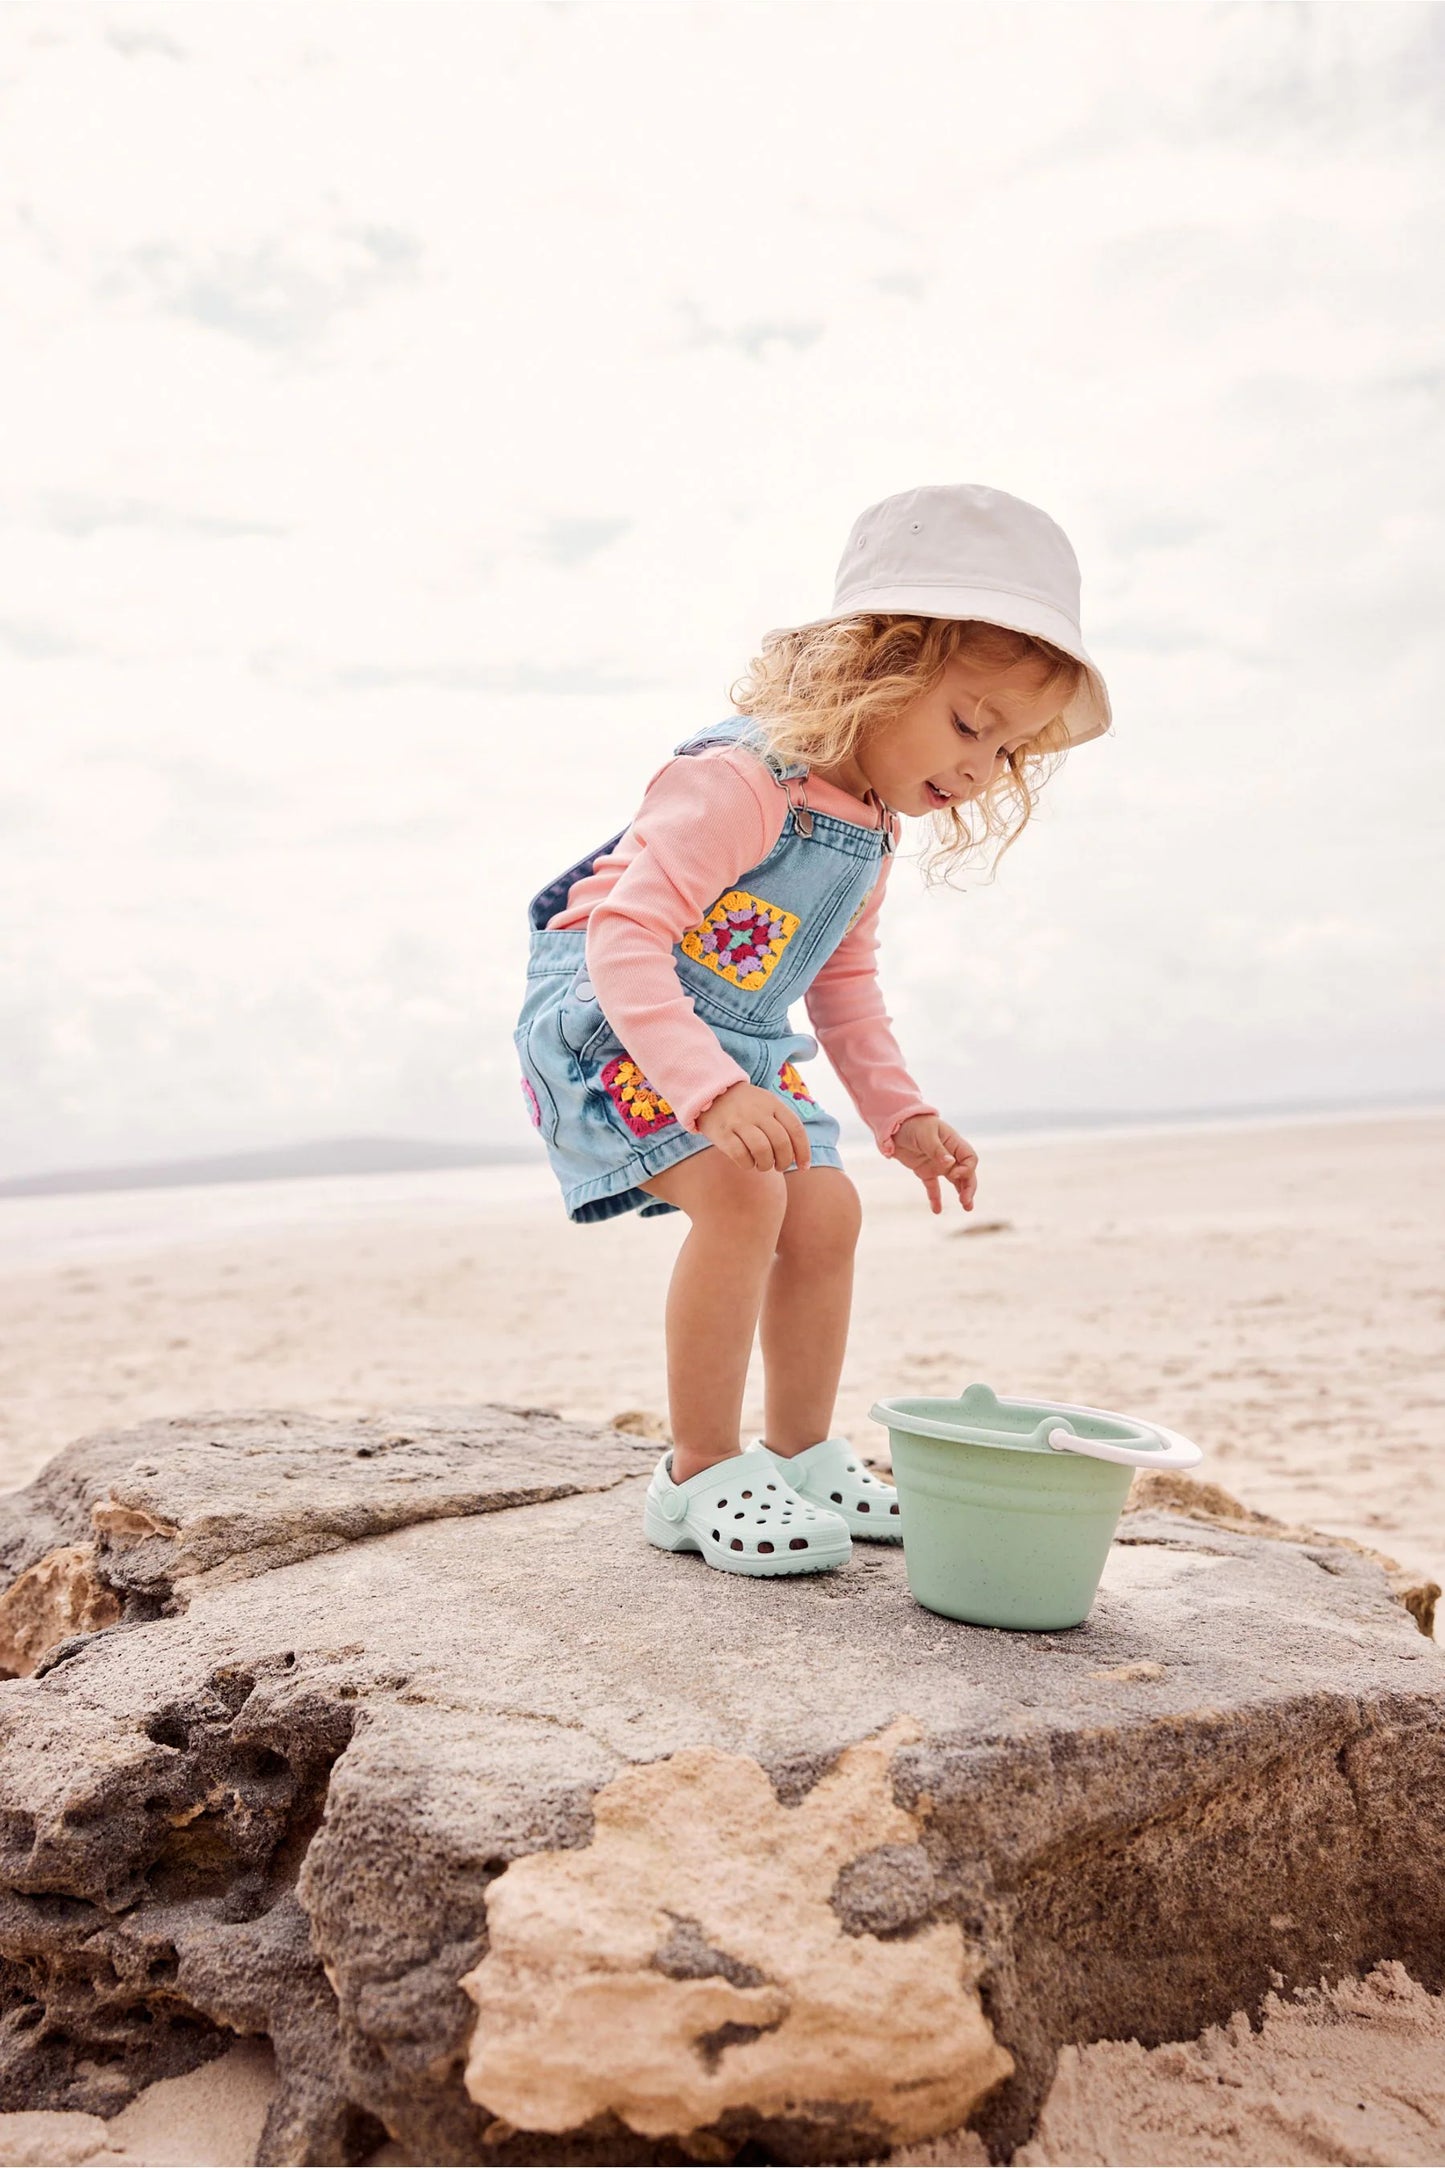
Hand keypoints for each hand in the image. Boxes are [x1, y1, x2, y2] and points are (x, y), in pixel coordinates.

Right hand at [697, 1080, 812, 1173]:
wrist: (710, 1092)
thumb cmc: (745, 1105)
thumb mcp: (767, 1104)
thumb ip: (783, 1124)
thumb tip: (799, 1156)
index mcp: (772, 1103)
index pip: (796, 1129)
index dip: (803, 1151)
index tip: (803, 1166)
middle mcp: (757, 1111)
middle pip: (781, 1142)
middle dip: (784, 1161)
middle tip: (779, 1166)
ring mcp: (739, 1121)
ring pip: (762, 1150)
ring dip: (766, 1164)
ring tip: (762, 1165)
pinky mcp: (722, 1132)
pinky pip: (740, 1155)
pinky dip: (747, 1164)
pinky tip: (747, 1162)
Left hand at [888, 1114, 977, 1215]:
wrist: (894, 1124)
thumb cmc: (914, 1124)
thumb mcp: (926, 1135)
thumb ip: (937, 1150)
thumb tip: (950, 1164)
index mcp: (954, 1143)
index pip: (969, 1159)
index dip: (966, 1170)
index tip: (953, 1174)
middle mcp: (950, 1155)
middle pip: (966, 1173)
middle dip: (969, 1188)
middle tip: (966, 1202)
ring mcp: (938, 1164)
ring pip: (955, 1182)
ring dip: (961, 1193)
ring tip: (967, 1208)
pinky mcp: (925, 1171)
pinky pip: (933, 1187)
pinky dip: (935, 1198)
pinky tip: (936, 1210)